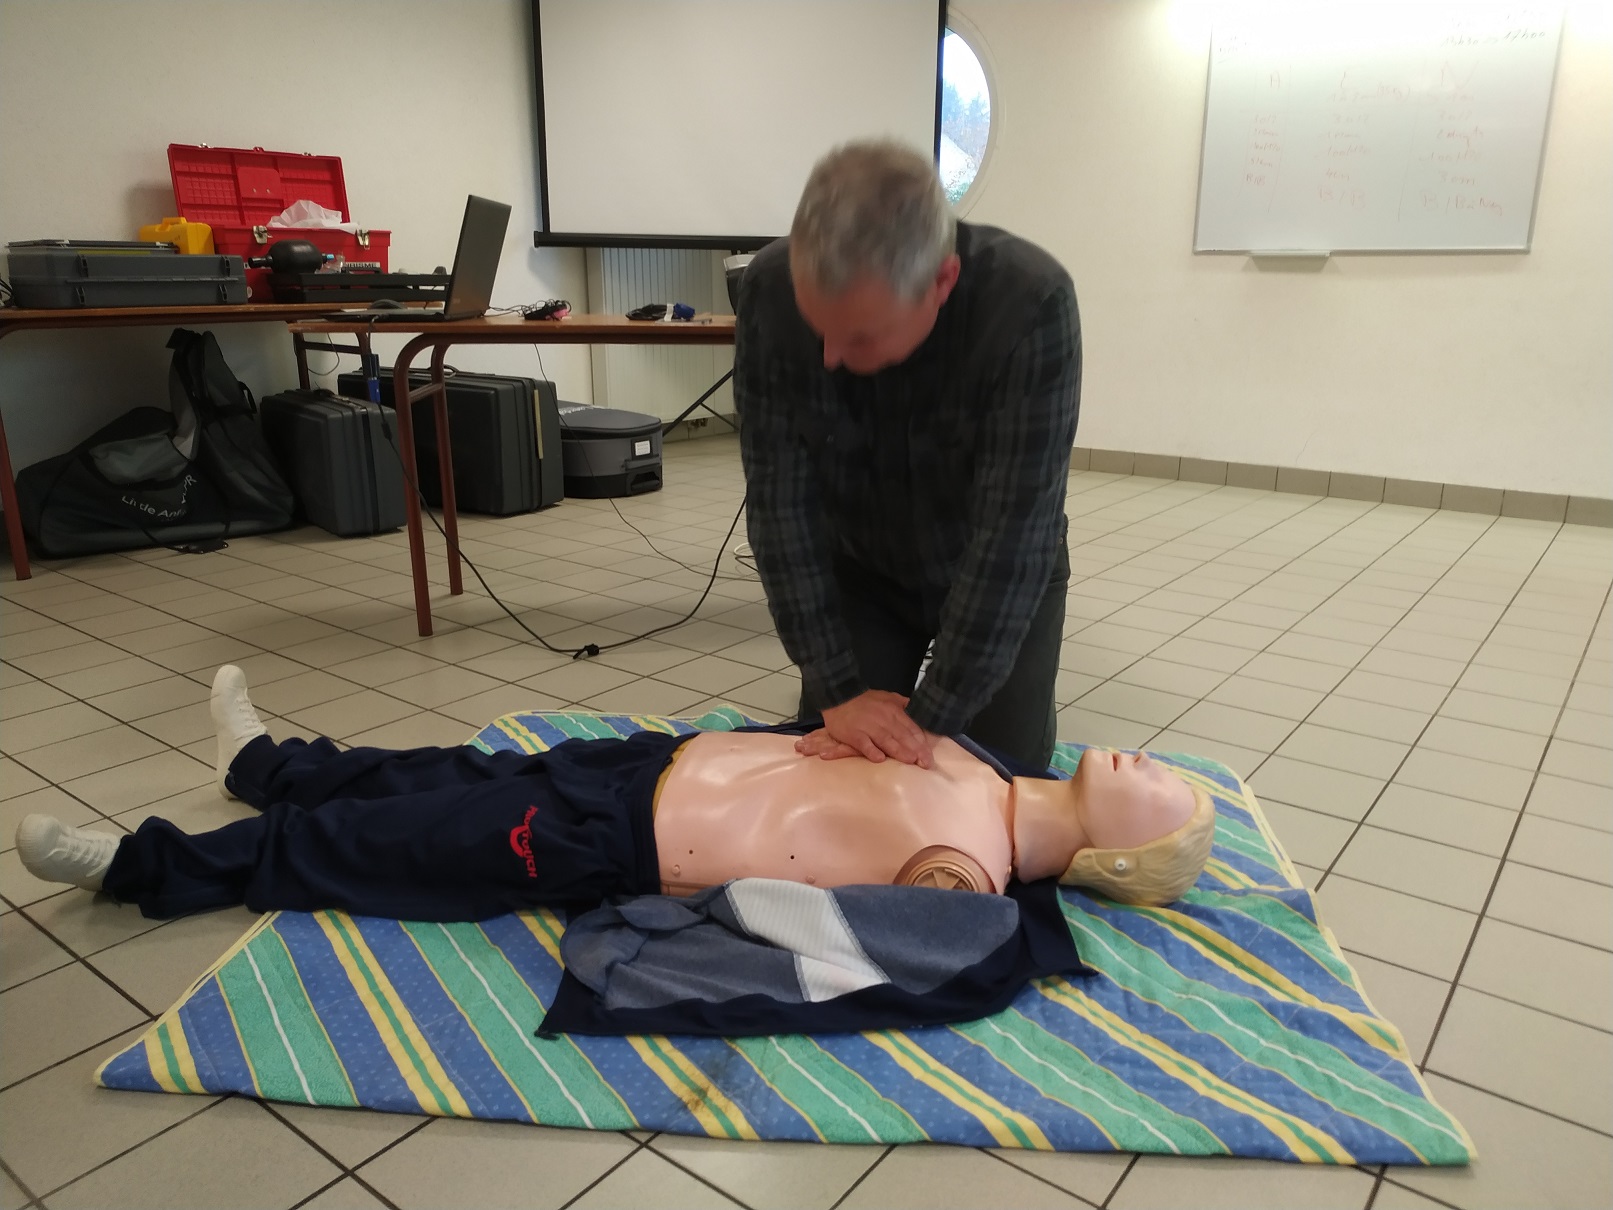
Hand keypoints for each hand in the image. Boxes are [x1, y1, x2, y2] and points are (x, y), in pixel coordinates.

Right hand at [794, 690, 937, 767]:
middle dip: (916, 750)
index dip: (921, 743)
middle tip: (926, 764)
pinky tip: (880, 759)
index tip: (929, 756)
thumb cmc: (864, 700)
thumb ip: (901, 703)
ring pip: (886, 741)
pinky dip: (872, 751)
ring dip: (899, 751)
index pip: (911, 728)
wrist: (838, 696)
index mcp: (893, 711)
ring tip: (910, 761)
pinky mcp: (854, 735)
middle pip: (902, 736)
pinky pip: (864, 744)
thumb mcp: (886, 696)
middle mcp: (884, 720)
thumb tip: (915, 707)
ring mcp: (868, 728)